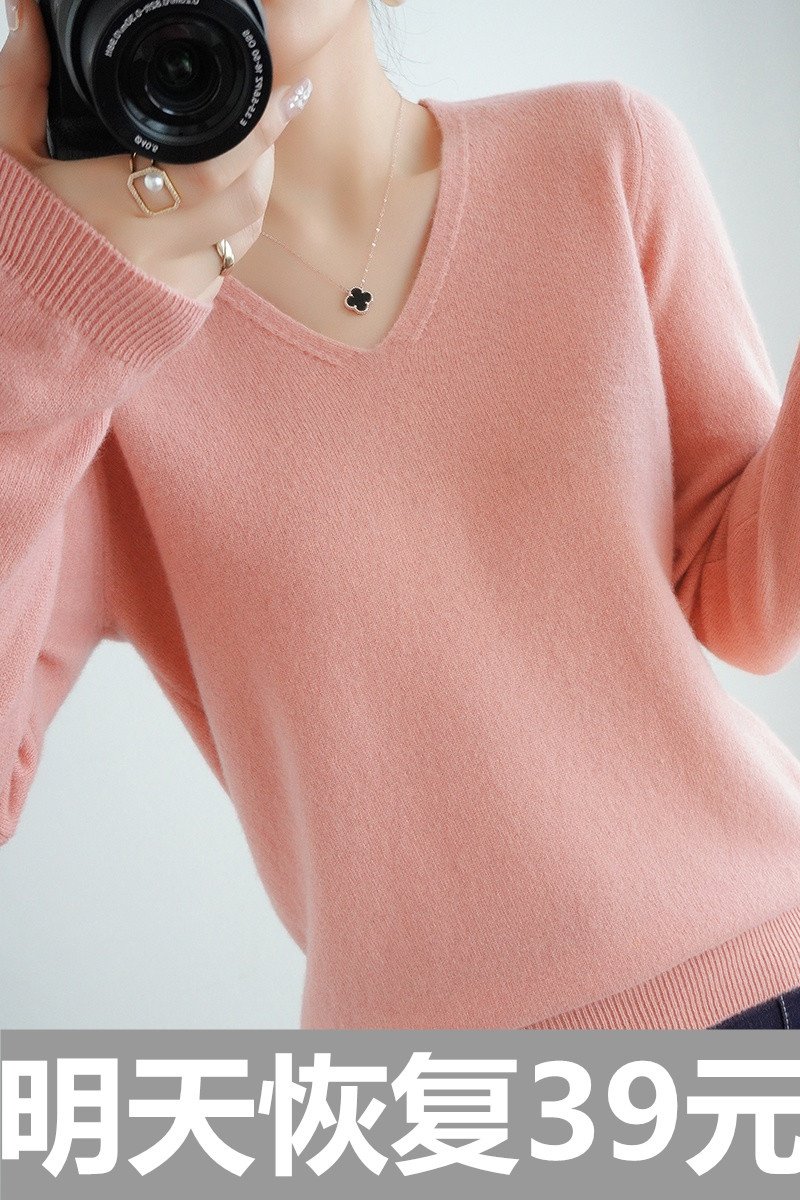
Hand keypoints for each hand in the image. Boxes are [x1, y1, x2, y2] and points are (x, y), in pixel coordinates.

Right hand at [0, 0, 311, 302]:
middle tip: (268, 112)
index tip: (288, 93)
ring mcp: (172, 282)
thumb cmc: (24, 219)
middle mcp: (149, 247)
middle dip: (264, 149)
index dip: (259, 129)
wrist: (30, 306)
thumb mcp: (12, 147)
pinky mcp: (186, 305)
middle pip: (245, 197)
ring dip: (256, 183)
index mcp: (109, 200)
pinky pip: (231, 259)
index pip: (211, 167)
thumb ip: (25, 77)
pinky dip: (234, 224)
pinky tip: (221, 198)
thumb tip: (30, 13)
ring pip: (245, 227)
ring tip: (249, 149)